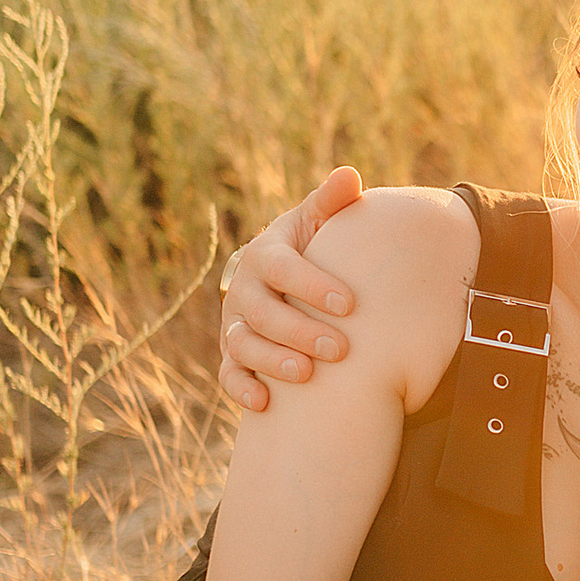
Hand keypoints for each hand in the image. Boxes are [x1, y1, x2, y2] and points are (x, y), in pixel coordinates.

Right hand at [219, 166, 365, 413]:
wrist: (287, 280)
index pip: (282, 268)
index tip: (350, 304)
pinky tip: (264, 404)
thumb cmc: (314, 248)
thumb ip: (333, 202)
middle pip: (262, 312)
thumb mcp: (320, 223)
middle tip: (340, 349)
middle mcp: (243, 289)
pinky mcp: (232, 355)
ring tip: (306, 375)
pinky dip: (240, 390)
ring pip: (242, 345)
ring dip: (271, 361)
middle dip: (300, 331)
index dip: (312, 285)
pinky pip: (229, 375)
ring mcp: (235, 323)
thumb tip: (350, 175)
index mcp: (265, 255)